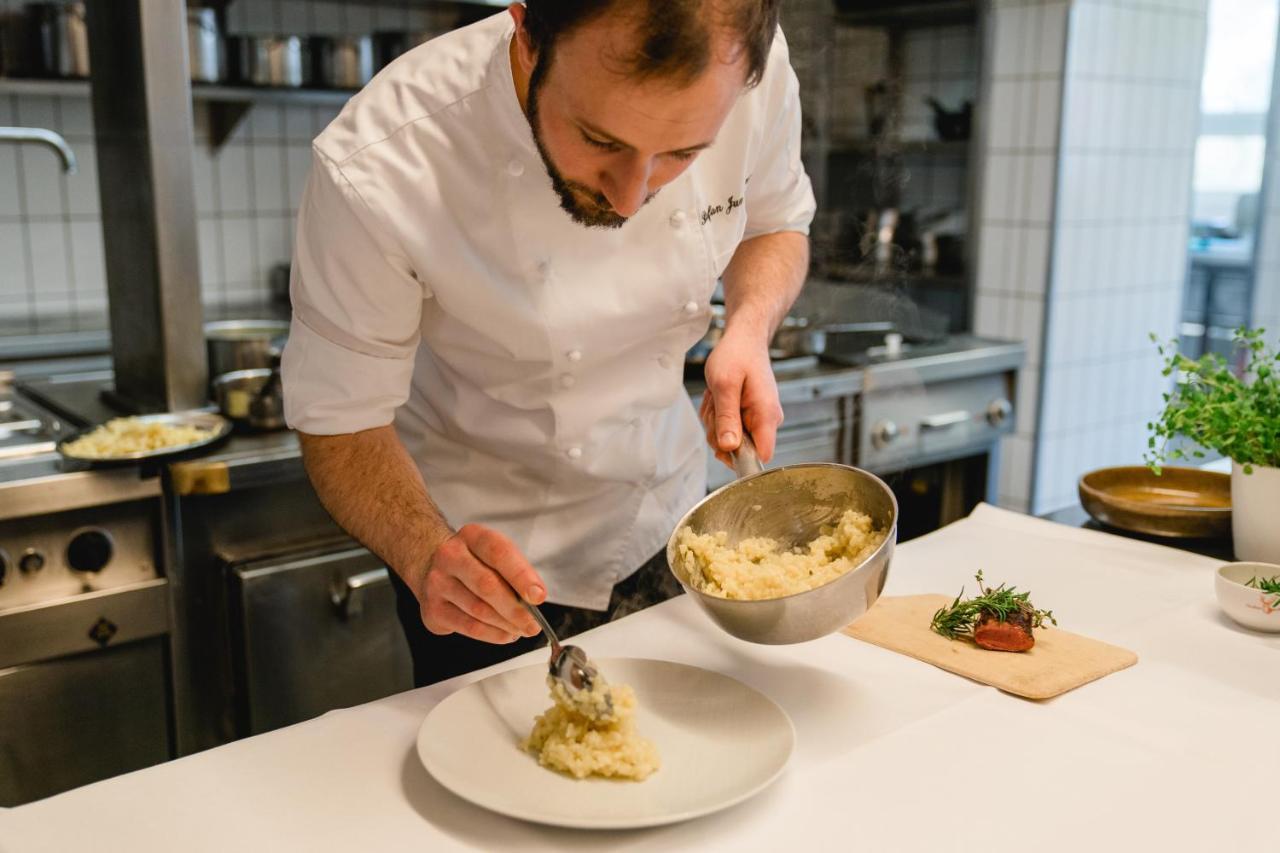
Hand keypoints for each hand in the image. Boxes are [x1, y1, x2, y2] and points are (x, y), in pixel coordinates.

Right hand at [413, 524, 546, 643]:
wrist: (433, 566)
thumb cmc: (475, 562)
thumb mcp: (495, 555)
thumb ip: (515, 573)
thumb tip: (533, 600)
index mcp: (472, 536)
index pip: (499, 553)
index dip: (521, 576)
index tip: (538, 596)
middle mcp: (450, 556)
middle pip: (487, 585)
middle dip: (515, 609)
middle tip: (533, 624)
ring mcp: (437, 583)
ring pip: (478, 610)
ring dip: (506, 625)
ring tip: (522, 629)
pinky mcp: (433, 609)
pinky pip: (469, 627)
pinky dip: (493, 634)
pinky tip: (505, 634)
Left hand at [699, 327, 783, 467]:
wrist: (744, 340)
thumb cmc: (737, 355)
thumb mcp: (724, 385)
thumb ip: (727, 418)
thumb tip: (729, 447)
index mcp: (766, 414)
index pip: (762, 456)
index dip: (741, 458)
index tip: (723, 442)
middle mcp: (767, 421)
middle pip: (739, 450)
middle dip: (718, 431)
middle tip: (716, 404)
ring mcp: (758, 420)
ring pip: (728, 440)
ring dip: (715, 421)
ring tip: (717, 396)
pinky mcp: (749, 418)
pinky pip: (726, 429)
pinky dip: (716, 415)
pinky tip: (718, 398)